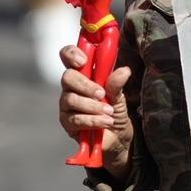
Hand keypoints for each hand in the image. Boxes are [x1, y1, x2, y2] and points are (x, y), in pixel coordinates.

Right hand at [58, 47, 132, 161]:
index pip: (68, 56)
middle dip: (85, 85)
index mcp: (83, 74)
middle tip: (102, 93)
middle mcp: (71, 88)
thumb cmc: (114, 111)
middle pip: (67, 77)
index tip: (83, 60)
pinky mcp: (67, 123)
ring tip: (109, 112)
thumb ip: (117, 83)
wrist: (117, 136)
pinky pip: (75, 119)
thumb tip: (124, 71)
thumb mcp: (119, 96)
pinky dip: (92, 120)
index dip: (71, 54)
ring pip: (71, 99)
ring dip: (92, 106)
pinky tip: (105, 122)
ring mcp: (67, 105)